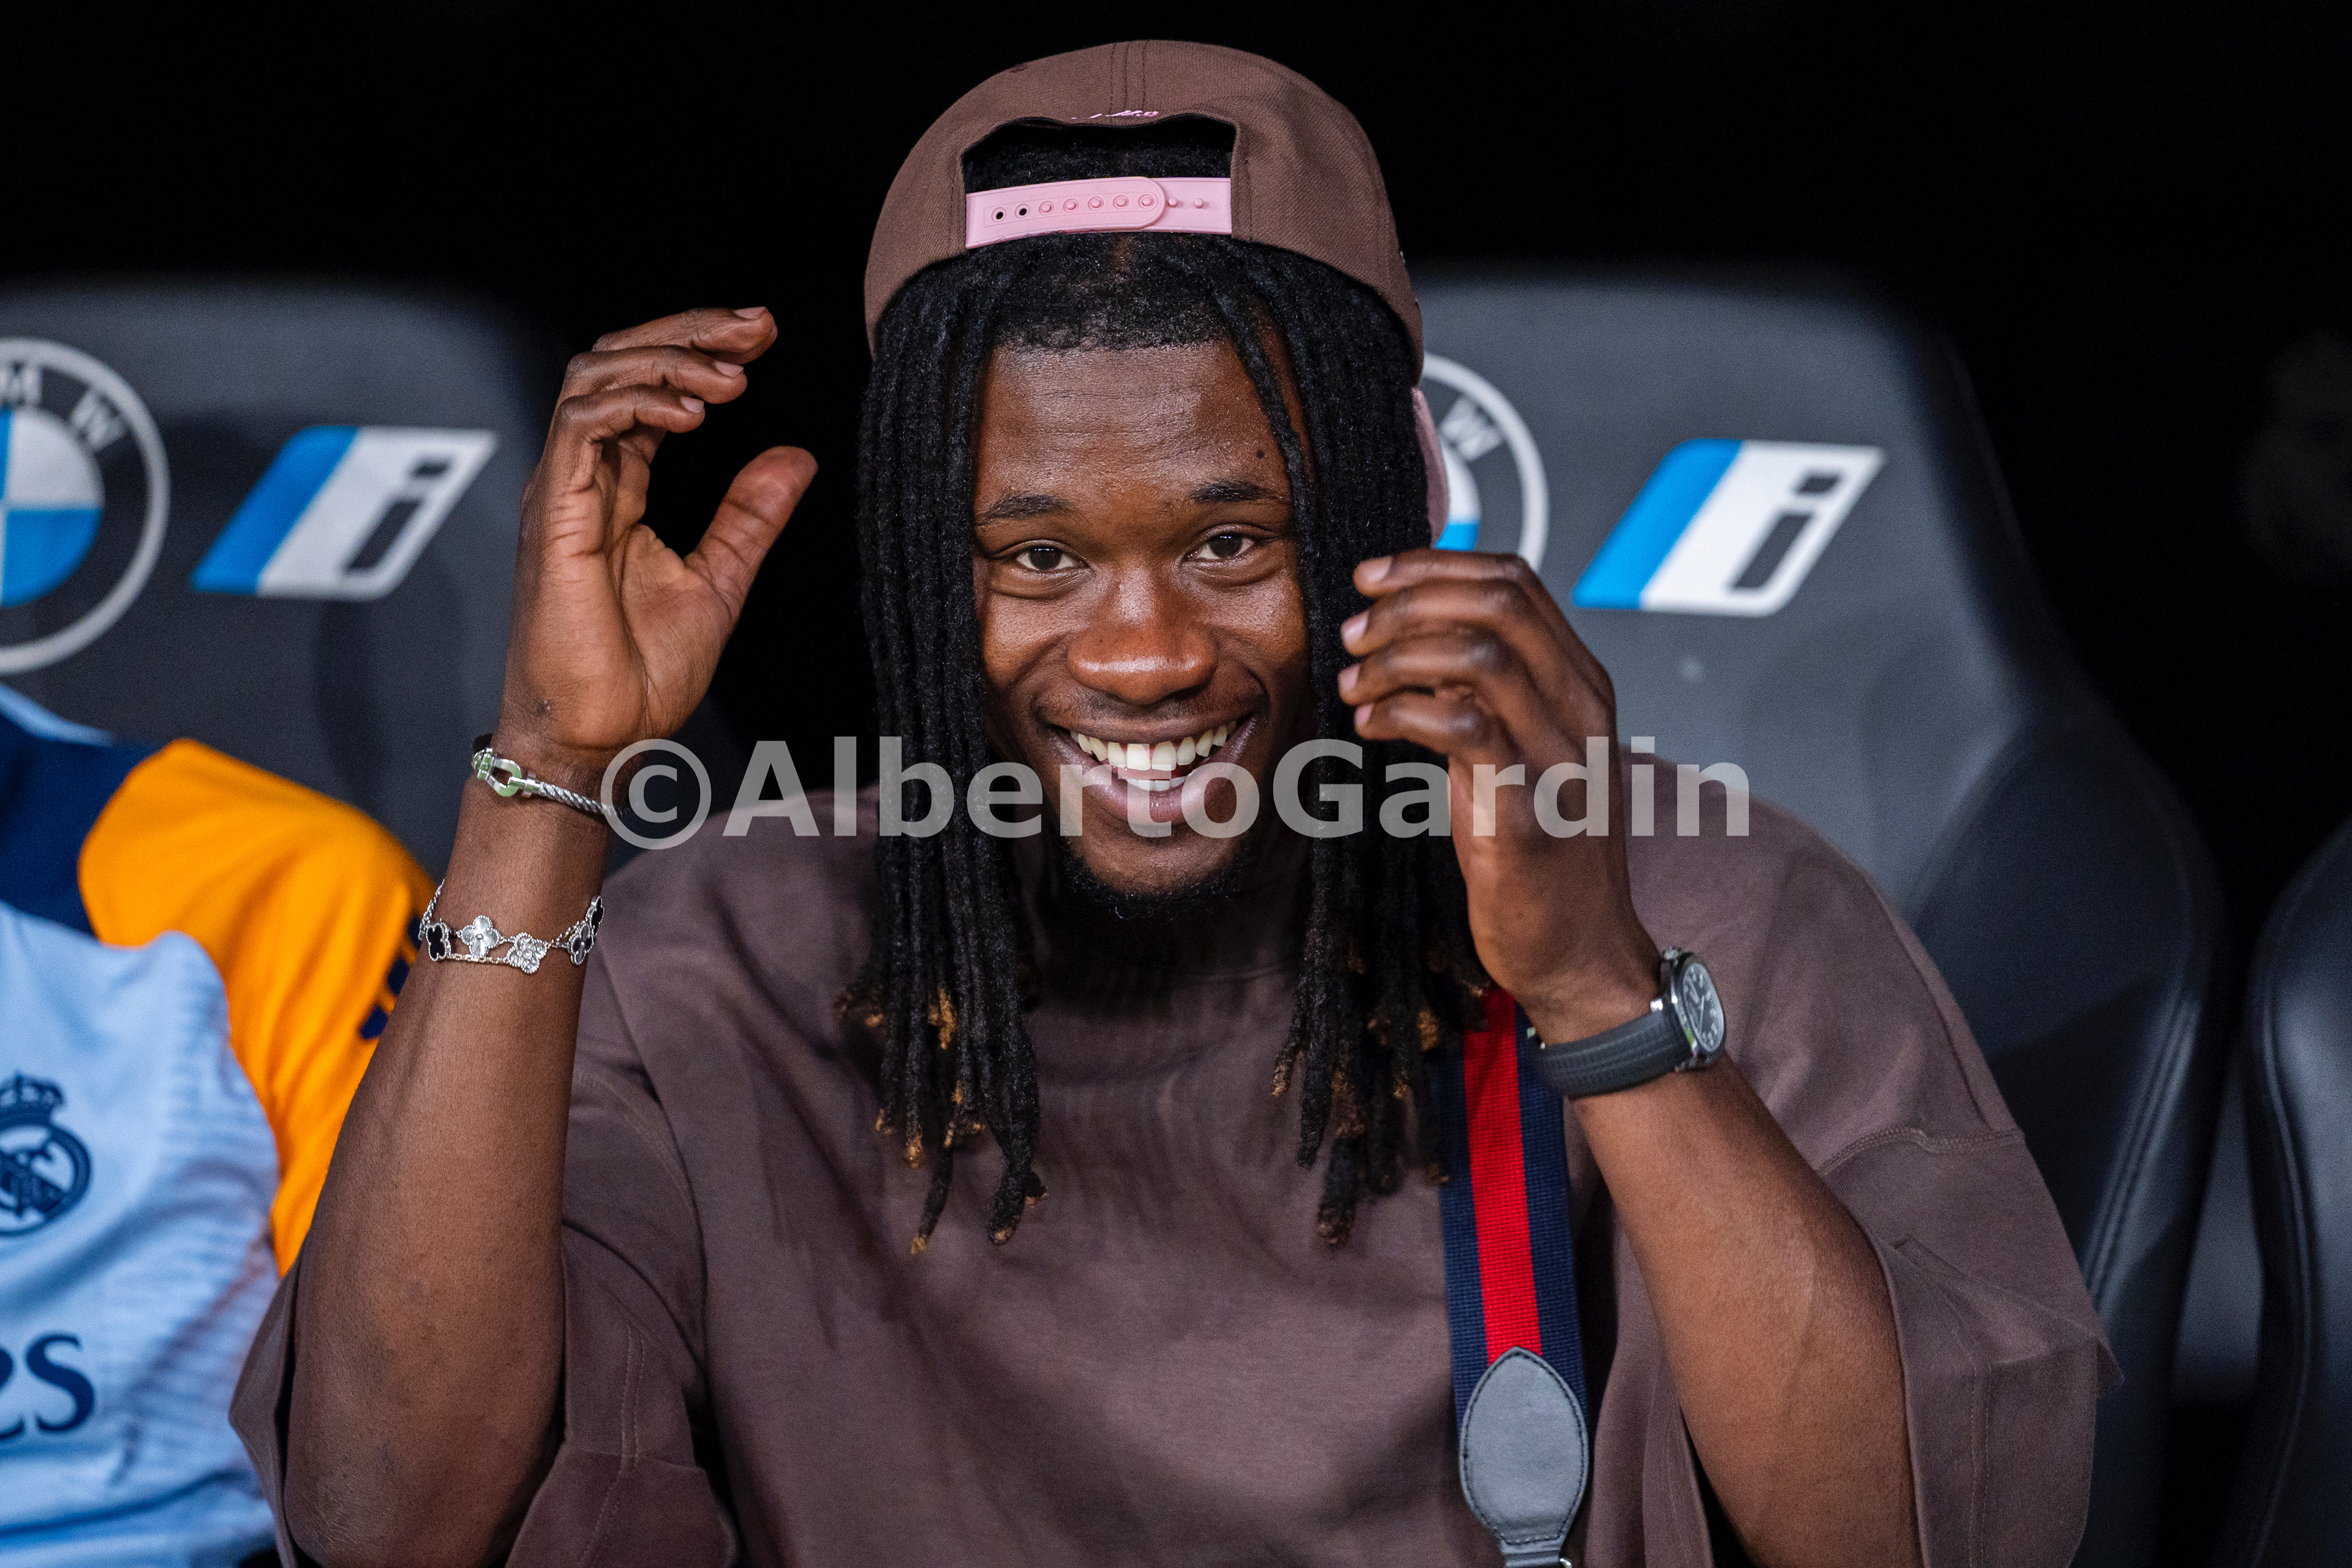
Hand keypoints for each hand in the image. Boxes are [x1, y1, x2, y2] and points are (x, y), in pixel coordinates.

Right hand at [499, 307, 816, 787]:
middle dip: (689, 331)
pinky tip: (692, 411)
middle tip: (755, 327)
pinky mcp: (553, 515)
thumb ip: (750, 517)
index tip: (763, 337)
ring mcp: (562, 492)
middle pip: (617, 362)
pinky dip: (637, 403)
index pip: (650, 388)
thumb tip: (795, 457)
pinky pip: (580, 427)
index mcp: (617, 488)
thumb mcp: (719, 581)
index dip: (702, 350)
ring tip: (733, 376)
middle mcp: (583, 479)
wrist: (599, 741)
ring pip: (593, 378)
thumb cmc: (638, 677)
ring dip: (668, 360)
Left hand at [1339, 549, 1657, 1042]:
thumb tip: (1411, 632)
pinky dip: (1402, 711)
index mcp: (1582, 685)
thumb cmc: (1537, 855)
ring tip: (1353, 682)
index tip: (1371, 579)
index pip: (1515, 580)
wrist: (1581, 954)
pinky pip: (1462, 726)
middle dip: (1408, 599)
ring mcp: (1561, 756)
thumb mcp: (1513, 753)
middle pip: (1499, 600)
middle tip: (1351, 629)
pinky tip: (1369, 725)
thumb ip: (1482, 692)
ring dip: (1397, 654)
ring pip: (1479, 653)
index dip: (1435, 565)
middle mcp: (1582, 709)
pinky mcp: (1529, 809)